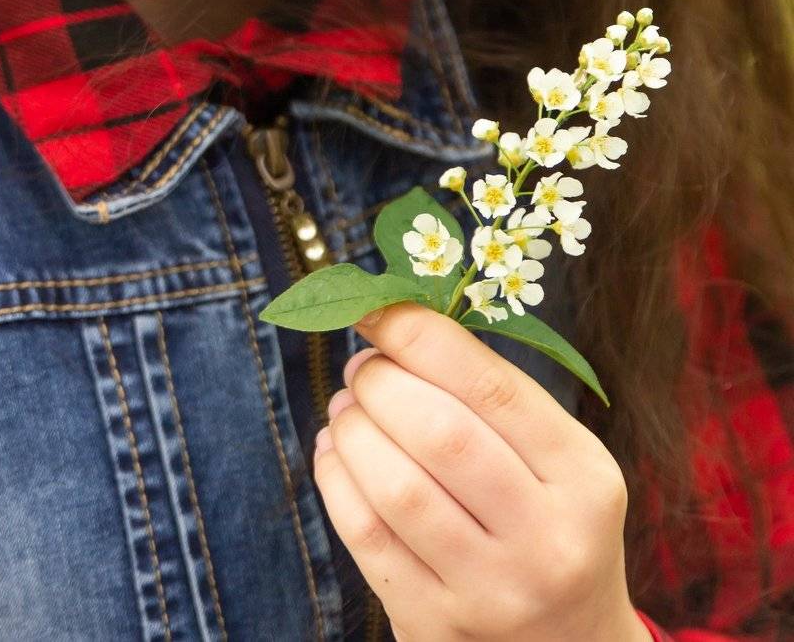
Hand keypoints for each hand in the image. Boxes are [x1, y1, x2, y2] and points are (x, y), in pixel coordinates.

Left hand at [312, 301, 647, 641]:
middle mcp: (545, 540)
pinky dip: (335, 479)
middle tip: (362, 367)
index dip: (421, 336)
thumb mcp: (561, 462)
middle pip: (439, 434)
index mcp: (582, 478)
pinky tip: (335, 452)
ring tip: (346, 407)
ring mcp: (489, 593)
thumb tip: (397, 324)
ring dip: (352, 430)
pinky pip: (366, 539)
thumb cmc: (553, 527)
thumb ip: (495, 398)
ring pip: (396, 487)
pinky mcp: (435, 627)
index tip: (378, 310)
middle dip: (381, 383)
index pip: (491, 387)